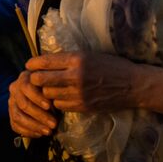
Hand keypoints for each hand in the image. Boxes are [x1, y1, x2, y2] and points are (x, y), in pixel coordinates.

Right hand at [7, 70, 55, 137]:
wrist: (45, 92)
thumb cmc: (52, 87)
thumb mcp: (53, 84)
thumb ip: (53, 90)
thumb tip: (57, 102)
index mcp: (24, 78)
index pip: (26, 88)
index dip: (37, 98)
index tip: (49, 107)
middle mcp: (14, 89)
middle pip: (23, 104)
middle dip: (39, 116)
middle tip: (54, 124)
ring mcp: (11, 102)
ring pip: (17, 116)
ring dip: (34, 126)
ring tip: (48, 131)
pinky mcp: (11, 114)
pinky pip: (15, 125)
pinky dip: (28, 131)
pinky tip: (40, 134)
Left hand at [25, 51, 143, 113]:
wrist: (133, 85)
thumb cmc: (111, 66)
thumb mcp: (89, 55)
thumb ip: (68, 59)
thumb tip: (43, 61)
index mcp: (77, 59)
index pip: (45, 62)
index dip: (33, 64)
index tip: (29, 65)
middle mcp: (76, 76)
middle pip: (41, 80)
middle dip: (36, 79)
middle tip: (36, 78)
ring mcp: (79, 93)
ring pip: (48, 94)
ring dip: (48, 91)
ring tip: (52, 88)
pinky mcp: (83, 106)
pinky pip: (60, 105)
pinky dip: (59, 101)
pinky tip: (64, 97)